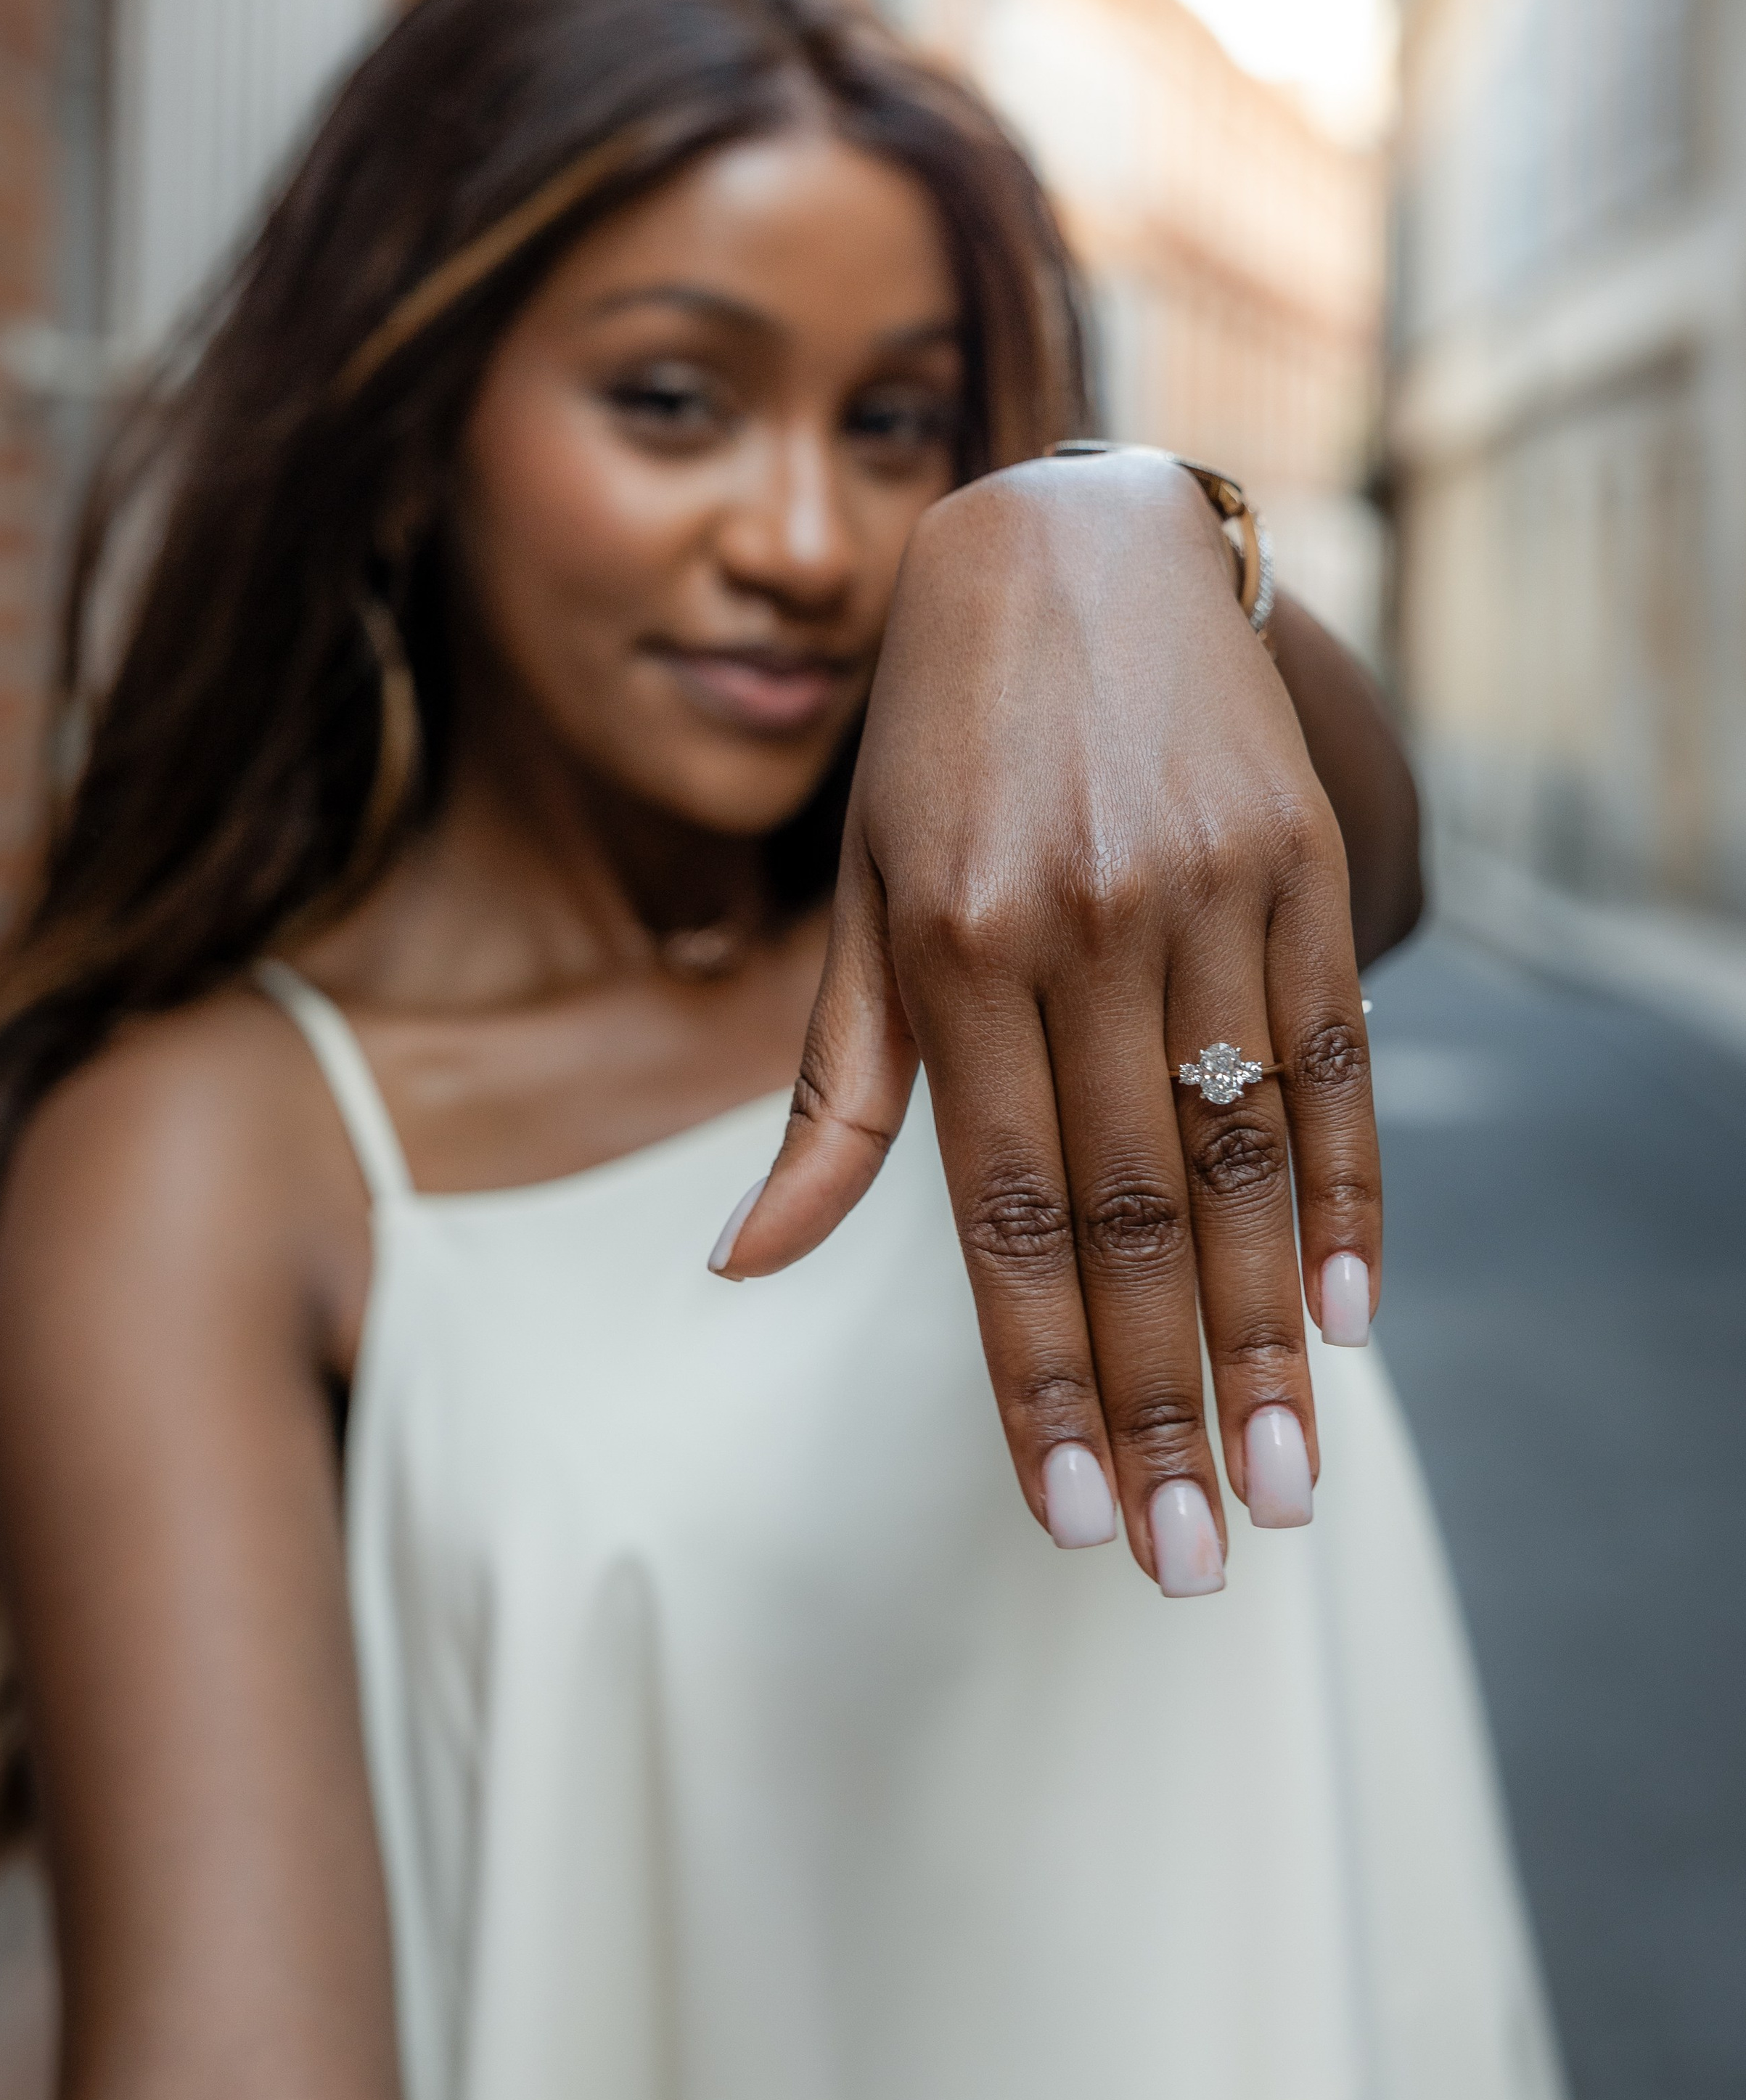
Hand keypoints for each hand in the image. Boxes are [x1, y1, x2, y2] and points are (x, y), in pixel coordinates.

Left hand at [717, 449, 1382, 1591]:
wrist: (1073, 543)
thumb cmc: (935, 748)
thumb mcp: (859, 900)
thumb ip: (831, 1093)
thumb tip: (743, 1268)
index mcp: (955, 949)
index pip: (1001, 1213)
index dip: (1038, 1375)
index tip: (1073, 1516)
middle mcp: (1085, 926)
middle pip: (1133, 1212)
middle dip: (1164, 1400)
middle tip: (1196, 1556)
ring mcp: (1206, 892)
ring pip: (1244, 1156)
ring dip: (1271, 1335)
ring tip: (1289, 1480)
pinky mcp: (1294, 863)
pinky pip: (1333, 1058)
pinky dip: (1351, 1190)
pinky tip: (1355, 1311)